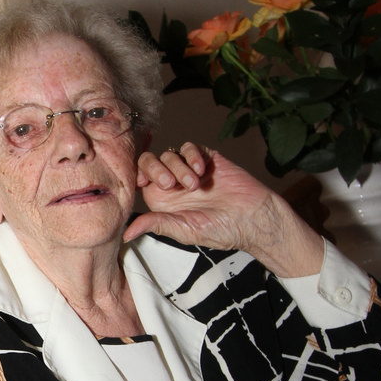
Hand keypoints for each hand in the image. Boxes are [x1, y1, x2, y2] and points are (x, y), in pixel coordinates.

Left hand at [124, 144, 325, 280]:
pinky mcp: (207, 158)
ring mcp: (189, 170)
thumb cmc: (221, 229)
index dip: (137, 176)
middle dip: (155, 169)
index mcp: (162, 201)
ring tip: (196, 186)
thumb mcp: (184, 230)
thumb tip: (126, 233)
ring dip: (179, 168)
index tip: (144, 183)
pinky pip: (190, 147)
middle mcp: (173, 184)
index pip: (138, 180)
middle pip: (149, 161)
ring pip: (169, 153)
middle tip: (170, 185)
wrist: (253, 217)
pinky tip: (203, 171)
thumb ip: (156, 224)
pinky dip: (193, 156)